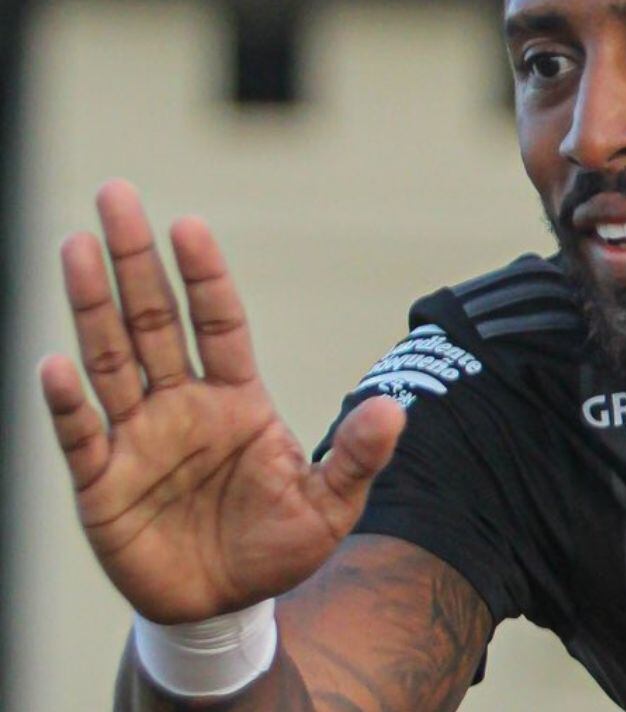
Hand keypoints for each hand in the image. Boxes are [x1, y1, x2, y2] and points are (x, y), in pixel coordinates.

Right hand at [37, 181, 407, 623]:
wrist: (227, 607)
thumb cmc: (278, 545)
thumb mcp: (331, 504)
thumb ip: (358, 456)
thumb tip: (395, 409)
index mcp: (237, 399)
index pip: (218, 322)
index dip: (204, 275)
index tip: (189, 225)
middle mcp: (181, 405)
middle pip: (153, 318)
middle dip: (135, 259)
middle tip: (118, 194)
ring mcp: (137, 438)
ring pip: (109, 358)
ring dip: (92, 305)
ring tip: (77, 246)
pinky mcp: (102, 483)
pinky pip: (81, 434)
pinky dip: (65, 402)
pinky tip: (53, 364)